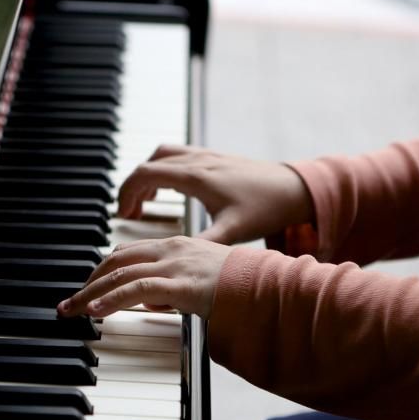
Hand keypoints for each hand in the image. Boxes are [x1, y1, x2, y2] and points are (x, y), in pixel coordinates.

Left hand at [57, 236, 231, 318]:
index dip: (102, 271)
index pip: (128, 253)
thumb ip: (174, 288)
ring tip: (72, 311)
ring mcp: (175, 265)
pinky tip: (95, 311)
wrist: (270, 286)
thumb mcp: (201, 282)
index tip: (87, 288)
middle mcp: (171, 250)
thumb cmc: (242, 286)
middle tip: (70, 303)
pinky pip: (137, 290)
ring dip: (90, 295)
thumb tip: (152, 302)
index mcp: (176, 246)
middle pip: (116, 261)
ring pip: (120, 275)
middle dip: (89, 283)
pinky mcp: (181, 284)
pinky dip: (111, 299)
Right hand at [118, 145, 313, 244]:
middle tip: (129, 214)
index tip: (123, 215)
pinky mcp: (215, 157)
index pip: (145, 175)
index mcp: (196, 177)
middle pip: (149, 164)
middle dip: (133, 188)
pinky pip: (178, 155)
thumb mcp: (231, 232)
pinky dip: (164, 169)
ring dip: (148, 176)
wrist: (295, 189)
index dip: (127, 194)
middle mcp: (198, 161)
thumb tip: (174, 264)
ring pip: (162, 155)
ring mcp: (206, 156)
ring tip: (145, 202)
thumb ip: (200, 246)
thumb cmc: (266, 208)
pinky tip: (171, 189)